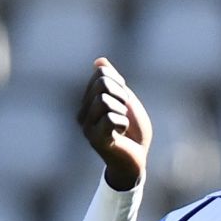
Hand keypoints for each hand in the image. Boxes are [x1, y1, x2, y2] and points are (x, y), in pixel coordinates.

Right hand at [76, 57, 151, 190]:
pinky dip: (123, 123)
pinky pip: (110, 118)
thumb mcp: (126, 100)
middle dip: (121, 95)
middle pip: (102, 84)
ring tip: (122, 125)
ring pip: (104, 100)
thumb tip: (99, 61)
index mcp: (89, 100)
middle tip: (124, 113)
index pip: (101, 73)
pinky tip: (121, 134)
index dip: (119, 83)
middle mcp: (83, 112)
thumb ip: (114, 81)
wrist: (138, 158)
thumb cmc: (133, 131)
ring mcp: (86, 126)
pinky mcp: (95, 139)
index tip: (124, 99)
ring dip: (122, 111)